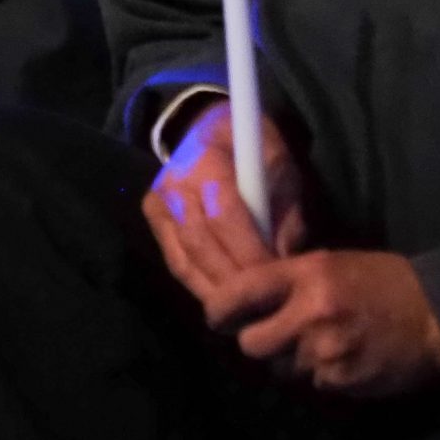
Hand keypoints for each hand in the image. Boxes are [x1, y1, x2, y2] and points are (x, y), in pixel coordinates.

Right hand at [142, 98, 308, 308]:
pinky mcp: (153, 220)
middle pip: (202, 244)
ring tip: (245, 313)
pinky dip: (199, 284)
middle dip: (234, 280)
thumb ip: (286, 210)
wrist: (205, 126)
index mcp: (206, 158)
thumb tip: (284, 260)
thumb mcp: (280, 164)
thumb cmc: (251, 146)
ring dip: (215, 290)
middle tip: (264, 306)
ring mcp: (158, 203)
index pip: (226, 216)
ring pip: (184, 259)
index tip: (276, 279)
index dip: (250, 252)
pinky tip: (223, 300)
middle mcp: (173, 183)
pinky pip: (176, 262)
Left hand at [207, 251, 439, 397]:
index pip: (239, 294)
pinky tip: (342, 358)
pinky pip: (311, 383)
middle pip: (251, 344)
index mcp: (306, 276)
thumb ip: (290, 281)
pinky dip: (320, 375)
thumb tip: (248, 299)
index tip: (219, 317)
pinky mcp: (341, 381)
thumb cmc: (384, 282)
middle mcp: (309, 315)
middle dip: (257, 341)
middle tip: (273, 334)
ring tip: (318, 343)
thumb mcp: (333, 264)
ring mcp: (325, 352)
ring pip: (280, 368)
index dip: (220, 310)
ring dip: (290, 360)